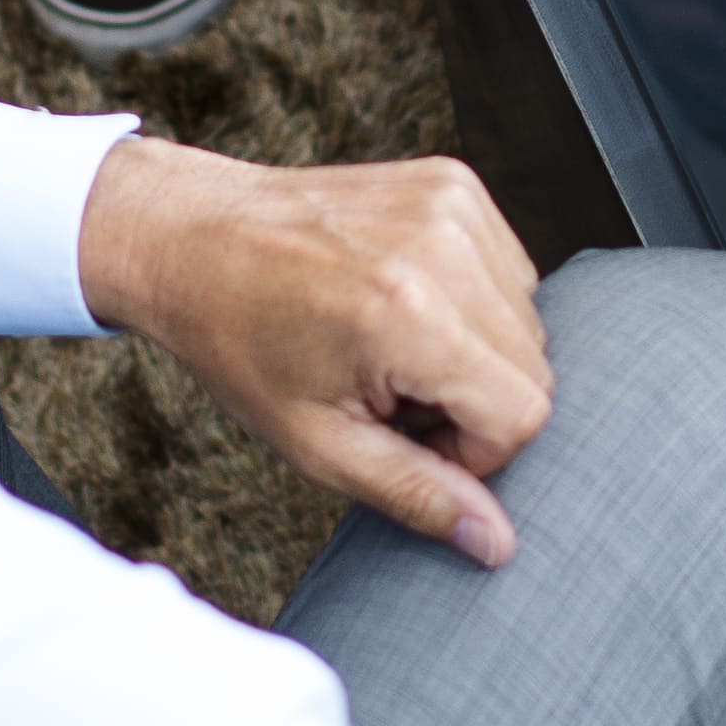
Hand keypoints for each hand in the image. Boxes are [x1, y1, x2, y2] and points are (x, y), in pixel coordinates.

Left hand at [78, 135, 553, 561]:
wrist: (192, 237)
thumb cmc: (241, 344)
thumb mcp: (318, 444)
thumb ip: (416, 494)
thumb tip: (497, 544)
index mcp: (409, 315)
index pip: (524, 412)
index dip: (476, 449)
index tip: (410, 438)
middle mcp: (444, 248)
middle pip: (534, 367)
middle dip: (476, 402)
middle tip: (393, 398)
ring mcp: (453, 205)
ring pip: (529, 318)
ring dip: (475, 352)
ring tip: (393, 350)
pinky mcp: (454, 181)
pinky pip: (508, 268)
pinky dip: (470, 301)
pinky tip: (403, 304)